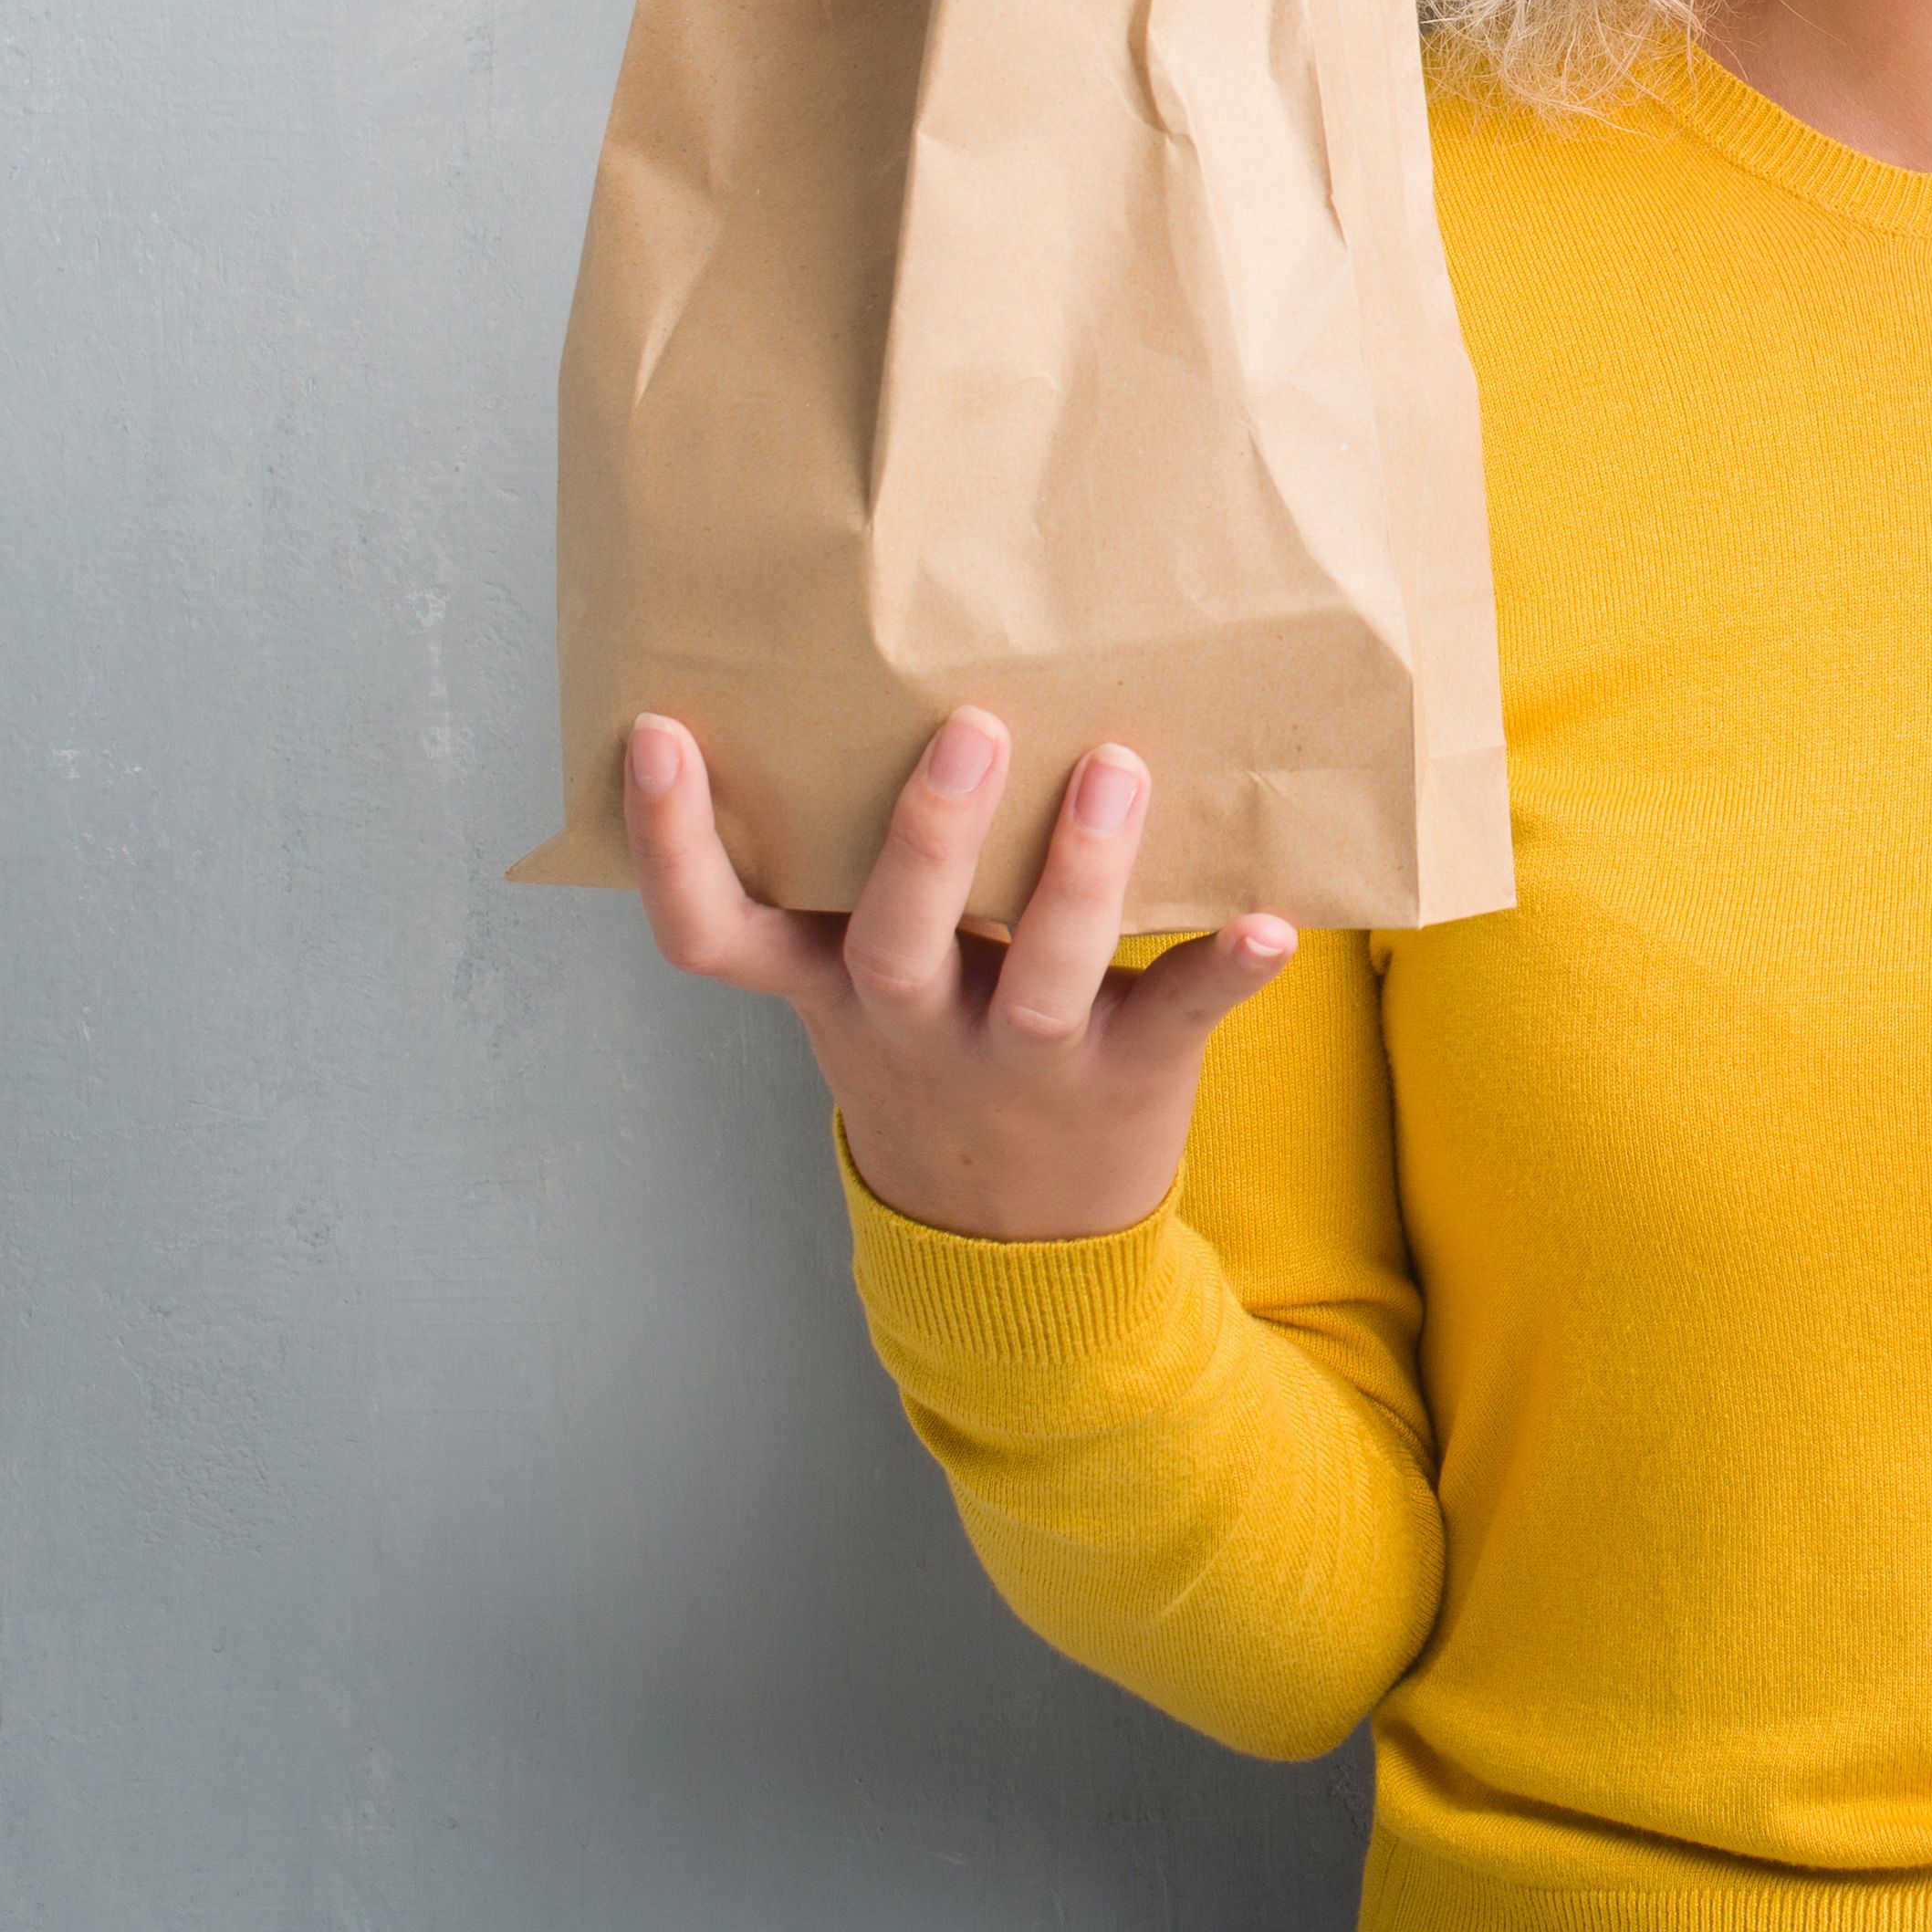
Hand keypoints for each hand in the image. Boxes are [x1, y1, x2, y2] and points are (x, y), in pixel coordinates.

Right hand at [622, 705, 1297, 1243]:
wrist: (1015, 1244)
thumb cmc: (937, 1053)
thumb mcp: (860, 985)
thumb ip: (851, 875)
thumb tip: (845, 687)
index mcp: (833, 987)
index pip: (713, 933)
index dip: (672, 845)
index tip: (659, 734)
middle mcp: (914, 1027)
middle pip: (897, 941)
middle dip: (930, 838)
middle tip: (970, 727)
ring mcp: (1022, 1059)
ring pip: (1041, 976)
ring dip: (1076, 874)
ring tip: (1114, 771)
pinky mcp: (1128, 1075)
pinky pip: (1178, 1016)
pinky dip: (1225, 969)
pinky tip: (1273, 925)